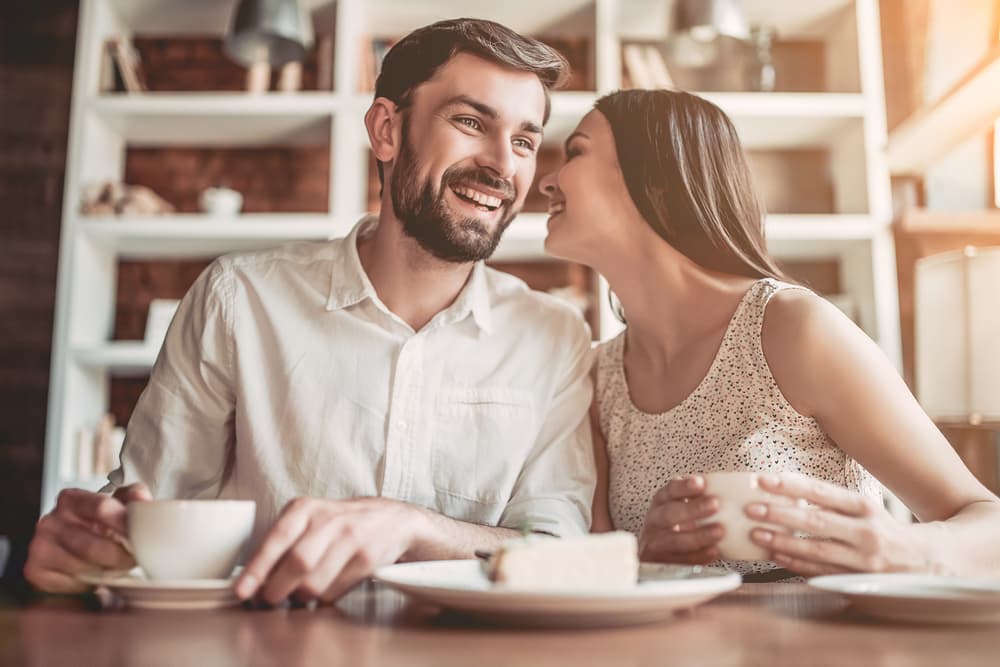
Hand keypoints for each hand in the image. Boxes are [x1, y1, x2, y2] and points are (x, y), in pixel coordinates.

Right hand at [24, 483, 151, 591]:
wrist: (79, 549)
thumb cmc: (102, 525)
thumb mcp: (119, 504)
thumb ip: (133, 497)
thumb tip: (141, 499)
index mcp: (71, 499)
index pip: (101, 508)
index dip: (124, 523)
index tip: (140, 536)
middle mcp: (50, 521)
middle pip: (91, 544)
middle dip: (118, 556)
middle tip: (134, 560)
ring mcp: (40, 546)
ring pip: (81, 565)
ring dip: (106, 571)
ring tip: (119, 568)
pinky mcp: (36, 571)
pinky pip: (69, 583)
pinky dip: (89, 583)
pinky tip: (97, 577)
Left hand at [234, 496, 425, 604]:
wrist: (391, 519)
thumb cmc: (340, 522)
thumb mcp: (310, 518)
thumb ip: (283, 542)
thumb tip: (254, 580)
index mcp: (306, 508)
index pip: (277, 538)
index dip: (257, 568)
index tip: (242, 590)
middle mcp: (329, 520)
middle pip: (297, 563)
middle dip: (277, 589)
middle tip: (269, 599)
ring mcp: (351, 538)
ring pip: (315, 582)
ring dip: (300, 597)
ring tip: (298, 593)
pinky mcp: (366, 558)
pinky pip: (334, 591)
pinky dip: (322, 597)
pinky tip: (324, 588)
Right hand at [639, 476, 723, 564]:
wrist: (654, 548)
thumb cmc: (673, 523)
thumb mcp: (679, 504)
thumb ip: (696, 496)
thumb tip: (725, 486)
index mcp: (660, 502)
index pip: (670, 491)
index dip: (684, 487)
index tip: (700, 483)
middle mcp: (655, 520)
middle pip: (670, 514)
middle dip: (693, 510)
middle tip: (715, 504)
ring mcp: (657, 542)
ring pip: (676, 540)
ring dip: (699, 536)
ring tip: (719, 531)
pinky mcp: (664, 561)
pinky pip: (683, 560)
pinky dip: (700, 555)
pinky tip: (714, 550)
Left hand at [747, 473, 928, 575]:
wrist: (927, 560)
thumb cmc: (885, 527)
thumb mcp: (866, 507)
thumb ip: (831, 501)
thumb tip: (786, 489)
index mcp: (865, 507)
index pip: (823, 492)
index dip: (792, 486)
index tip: (765, 480)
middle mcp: (865, 532)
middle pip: (816, 522)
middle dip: (780, 515)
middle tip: (752, 508)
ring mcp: (862, 559)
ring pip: (816, 550)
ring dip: (783, 542)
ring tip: (756, 533)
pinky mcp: (858, 580)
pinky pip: (821, 571)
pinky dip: (796, 563)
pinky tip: (774, 554)